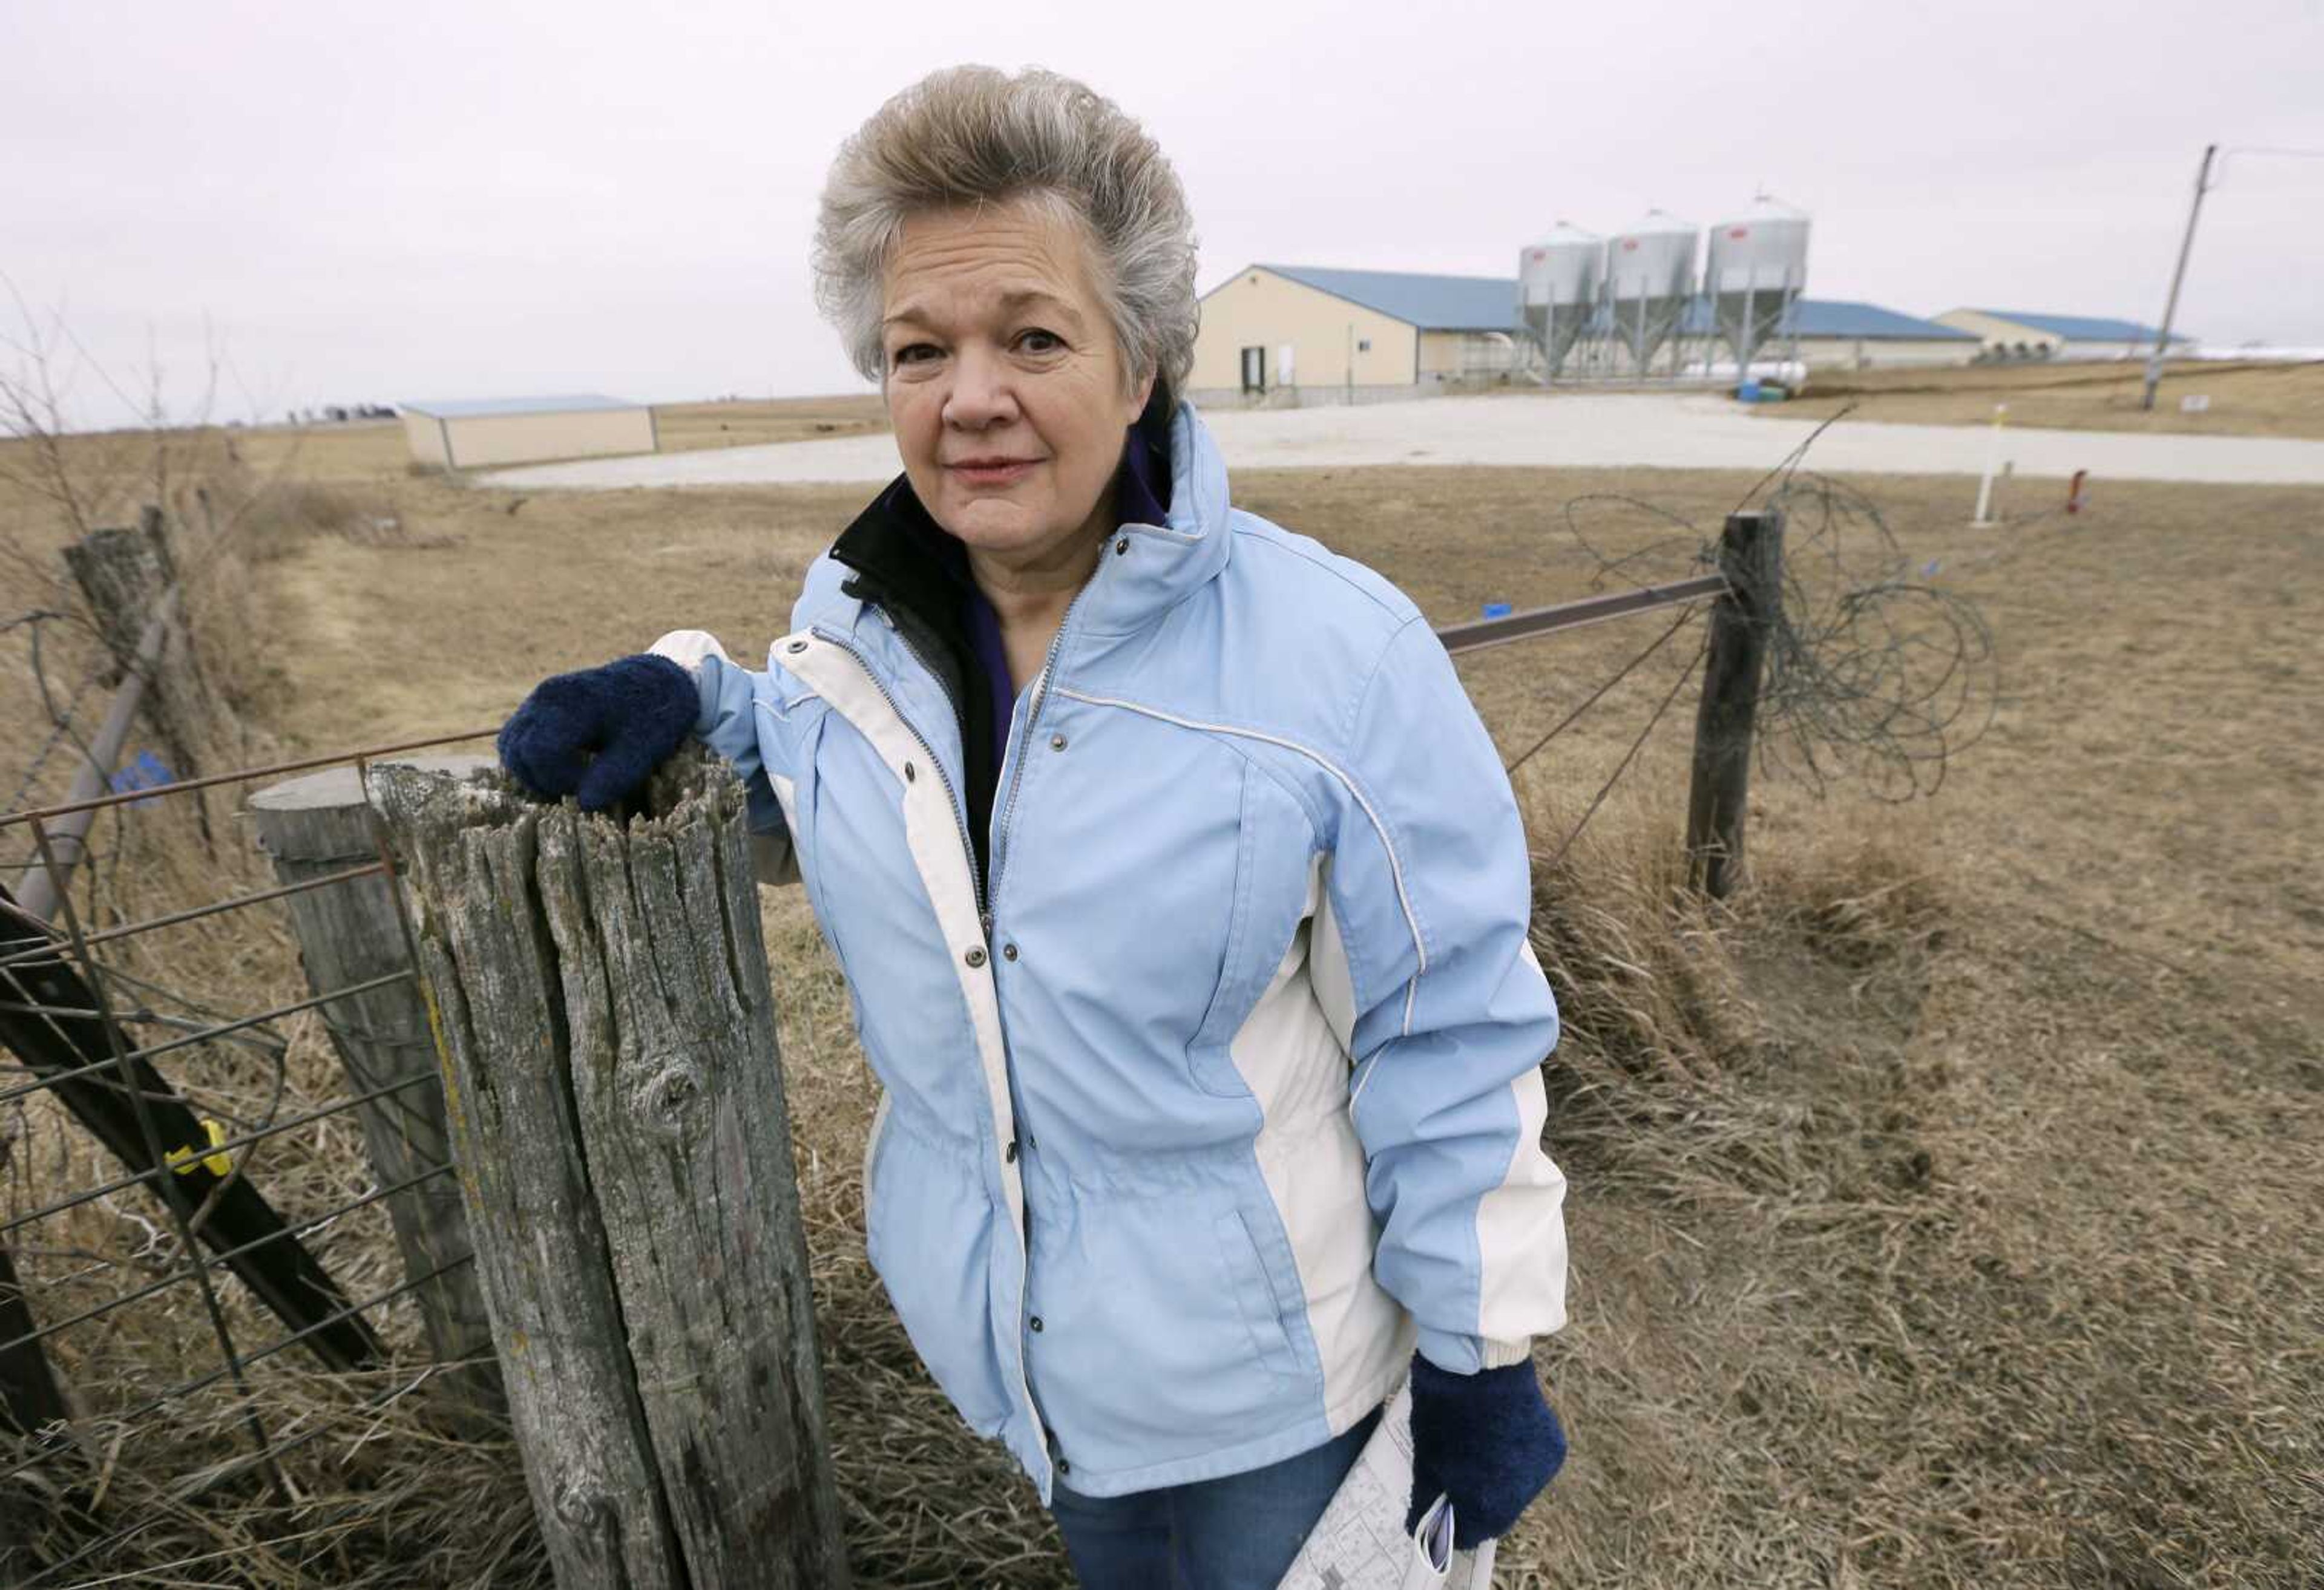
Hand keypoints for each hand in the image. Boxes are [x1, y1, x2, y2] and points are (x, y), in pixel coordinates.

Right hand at [497, 654, 699, 811]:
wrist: (658, 682)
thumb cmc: (654, 715)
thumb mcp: (643, 749)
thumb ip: (614, 776)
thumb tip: (585, 805)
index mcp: (572, 702)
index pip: (539, 752)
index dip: (559, 780)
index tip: (591, 787)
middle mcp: (546, 697)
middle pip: (518, 752)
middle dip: (545, 781)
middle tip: (582, 788)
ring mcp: (538, 701)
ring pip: (511, 747)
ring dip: (534, 773)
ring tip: (572, 780)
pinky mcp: (537, 710)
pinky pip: (517, 740)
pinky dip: (532, 761)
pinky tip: (564, 769)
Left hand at [1404, 1352, 1566, 1549]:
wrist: (1480, 1362)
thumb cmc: (1444, 1412)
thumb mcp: (1426, 1459)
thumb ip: (1427, 1499)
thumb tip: (1420, 1528)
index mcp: (1487, 1506)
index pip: (1469, 1535)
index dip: (1450, 1526)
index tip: (1439, 1513)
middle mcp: (1522, 1497)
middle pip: (1496, 1515)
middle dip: (1475, 1505)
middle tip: (1455, 1481)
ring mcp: (1542, 1471)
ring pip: (1517, 1492)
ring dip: (1499, 1484)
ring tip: (1478, 1455)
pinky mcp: (1554, 1447)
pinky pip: (1533, 1468)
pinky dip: (1517, 1462)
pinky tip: (1500, 1440)